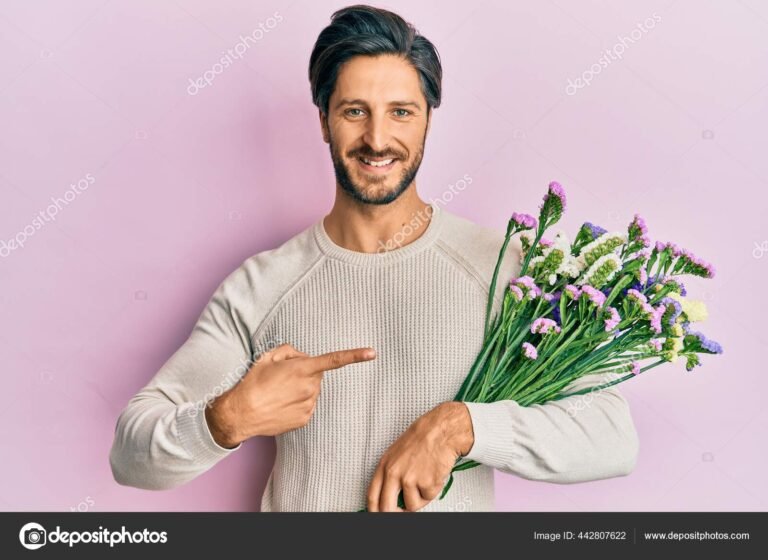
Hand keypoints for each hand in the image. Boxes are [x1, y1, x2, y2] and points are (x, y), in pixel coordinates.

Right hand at [206, 343, 375, 446]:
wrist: (241, 413)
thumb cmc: (253, 382)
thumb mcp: (268, 356)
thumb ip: (290, 351)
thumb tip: (302, 358)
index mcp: (302, 369)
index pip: (334, 360)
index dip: (355, 355)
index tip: (372, 353)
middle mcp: (310, 387)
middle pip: (317, 375)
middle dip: (305, 372)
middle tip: (282, 377)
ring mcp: (309, 405)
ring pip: (312, 391)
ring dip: (301, 388)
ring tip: (278, 393)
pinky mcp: (305, 419)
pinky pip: (307, 405)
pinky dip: (297, 403)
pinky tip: (281, 404)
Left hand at [366, 401, 473, 511]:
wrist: (441, 430)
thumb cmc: (422, 437)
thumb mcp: (397, 453)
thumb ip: (391, 474)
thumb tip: (392, 495)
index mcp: (384, 465)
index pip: (372, 496)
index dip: (375, 511)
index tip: (379, 515)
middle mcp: (394, 473)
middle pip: (387, 508)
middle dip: (395, 514)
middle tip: (402, 512)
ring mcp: (409, 479)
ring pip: (411, 506)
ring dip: (420, 498)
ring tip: (425, 480)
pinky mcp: (425, 484)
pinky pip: (428, 498)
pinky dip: (433, 490)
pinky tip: (434, 474)